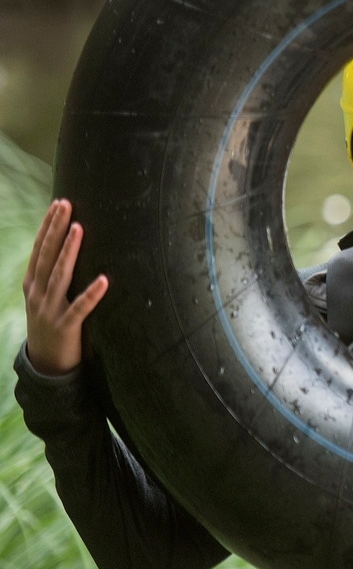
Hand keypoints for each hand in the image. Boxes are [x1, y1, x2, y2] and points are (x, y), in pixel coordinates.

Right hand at [22, 200, 108, 375]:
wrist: (44, 364)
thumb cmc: (51, 324)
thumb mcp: (45, 298)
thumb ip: (53, 276)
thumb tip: (69, 247)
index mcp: (33, 284)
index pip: (39, 249)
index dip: (48, 226)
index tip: (59, 204)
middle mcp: (38, 293)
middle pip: (46, 255)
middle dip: (56, 229)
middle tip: (66, 205)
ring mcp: (49, 310)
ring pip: (59, 276)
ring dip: (69, 252)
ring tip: (80, 229)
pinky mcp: (65, 326)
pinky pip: (80, 308)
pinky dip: (92, 294)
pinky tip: (104, 281)